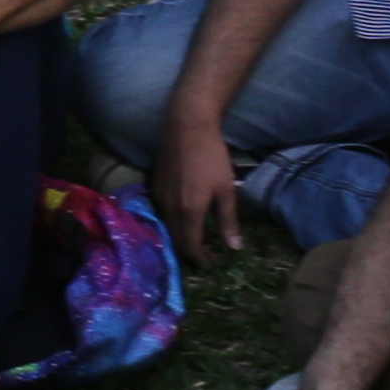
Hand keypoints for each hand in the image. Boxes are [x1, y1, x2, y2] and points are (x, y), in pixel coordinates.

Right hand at [156, 120, 246, 259]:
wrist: (188, 126)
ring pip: (167, 226)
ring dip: (179, 236)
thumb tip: (234, 247)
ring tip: (194, 237)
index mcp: (189, 211)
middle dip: (189, 251)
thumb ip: (228, 220)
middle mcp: (170, 208)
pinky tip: (182, 216)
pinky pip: (161, 211)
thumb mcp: (226, 189)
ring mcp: (159, 196)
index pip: (190, 246)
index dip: (200, 259)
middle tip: (203, 255)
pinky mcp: (154, 185)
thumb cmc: (212, 156)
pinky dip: (171, 221)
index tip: (210, 263)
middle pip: (175, 240)